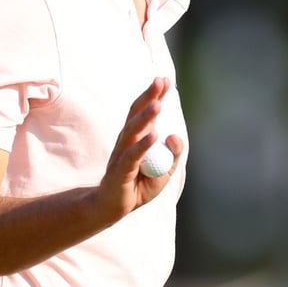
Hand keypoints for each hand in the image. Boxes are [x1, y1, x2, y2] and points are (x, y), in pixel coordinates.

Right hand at [96, 77, 183, 222]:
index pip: (145, 111)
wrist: (113, 207)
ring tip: (158, 105)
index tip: (165, 80)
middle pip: (137, 114)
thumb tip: (174, 135)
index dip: (154, 95)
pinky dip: (143, 145)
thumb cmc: (138, 186)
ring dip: (146, 117)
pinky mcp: (120, 170)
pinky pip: (133, 155)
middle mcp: (127, 141)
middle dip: (150, 96)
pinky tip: (154, 135)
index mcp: (137, 137)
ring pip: (134, 131)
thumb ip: (173, 154)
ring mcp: (122, 154)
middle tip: (160, 80)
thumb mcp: (164, 171)